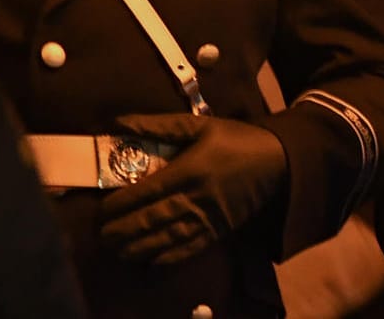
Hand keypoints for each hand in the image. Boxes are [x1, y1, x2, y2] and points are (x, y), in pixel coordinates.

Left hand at [97, 114, 288, 264]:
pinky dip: (167, 258)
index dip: (119, 204)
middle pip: (151, 219)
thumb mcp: (200, 125)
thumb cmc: (237, 139)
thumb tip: (119, 123)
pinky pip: (190, 249)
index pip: (146, 191)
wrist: (281, 160)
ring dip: (138, 247)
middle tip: (102, 235)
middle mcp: (197, 196)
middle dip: (122, 230)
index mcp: (190, 169)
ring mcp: (209, 217)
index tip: (102, 209)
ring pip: (166, 238)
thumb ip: (159, 125)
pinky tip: (149, 261)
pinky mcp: (220, 230)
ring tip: (118, 250)